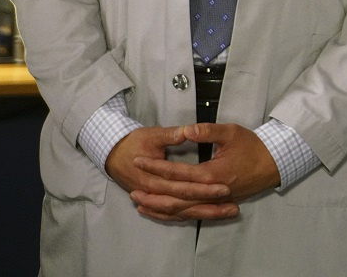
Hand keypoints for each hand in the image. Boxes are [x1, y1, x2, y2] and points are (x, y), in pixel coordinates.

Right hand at [105, 125, 229, 215]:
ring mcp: (154, 199)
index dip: (205, 188)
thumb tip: (188, 131)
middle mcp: (155, 193)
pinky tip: (208, 215)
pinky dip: (191, 216)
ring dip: (205, 214)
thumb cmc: (133, 142)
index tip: (226, 188)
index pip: (184, 185)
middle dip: (210, 207)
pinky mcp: (155, 200)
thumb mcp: (152, 134)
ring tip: (230, 212)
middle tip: (234, 207)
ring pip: (182, 212)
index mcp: (154, 177)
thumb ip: (171, 135)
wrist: (112, 153)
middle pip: (186, 204)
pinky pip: (173, 214)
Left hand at [128, 123, 280, 220]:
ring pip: (181, 210)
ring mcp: (213, 201)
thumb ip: (208, 131)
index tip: (139, 160)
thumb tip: (188, 130)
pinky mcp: (216, 204)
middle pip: (174, 197)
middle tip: (130, 187)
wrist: (272, 164)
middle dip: (151, 192)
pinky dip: (173, 214)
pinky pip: (190, 213)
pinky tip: (160, 211)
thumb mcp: (231, 132)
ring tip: (139, 202)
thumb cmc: (253, 147)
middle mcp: (210, 192)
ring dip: (158, 207)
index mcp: (211, 174)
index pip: (177, 172)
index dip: (156, 166)